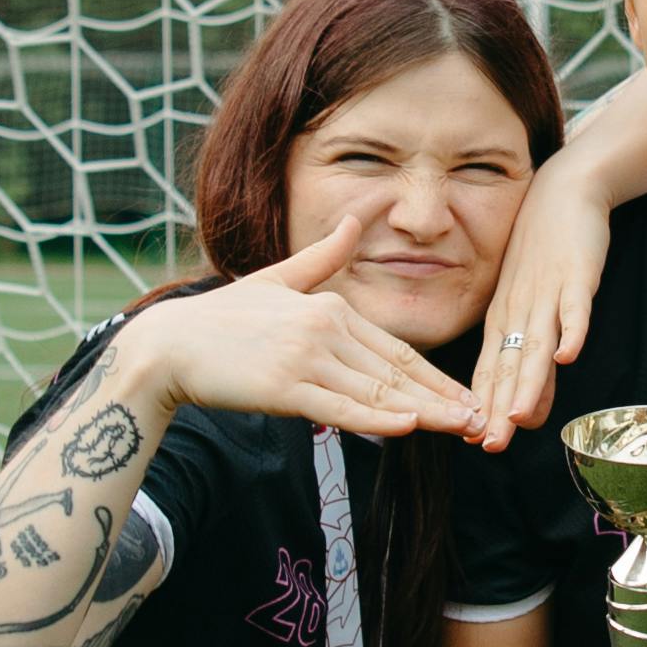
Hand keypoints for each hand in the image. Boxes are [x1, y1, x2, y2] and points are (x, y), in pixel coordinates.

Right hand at [128, 216, 484, 445]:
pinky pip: (339, 407)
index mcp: (329, 305)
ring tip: (458, 429)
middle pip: (394, 372)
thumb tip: (356, 217)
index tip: (463, 398)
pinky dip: (375, 419)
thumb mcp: (277, 279)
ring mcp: (304, 357)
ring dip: (422, 414)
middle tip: (478, 420)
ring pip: (376, 392)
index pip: (394, 350)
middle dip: (441, 399)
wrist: (167, 347)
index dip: (433, 377)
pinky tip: (407, 428)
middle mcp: (323, 327)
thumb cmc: (221, 320)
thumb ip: (323, 257)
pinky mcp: (284, 387)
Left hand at [466, 148, 621, 444]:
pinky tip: (569, 356)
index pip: (490, 371)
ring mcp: (546, 293)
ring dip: (527, 381)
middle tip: (490, 446)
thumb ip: (529, 354)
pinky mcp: (576, 276)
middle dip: (498, 408)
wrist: (562, 192)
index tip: (474, 444)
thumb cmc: (542, 252)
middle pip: (509, 366)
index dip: (484, 408)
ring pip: (535, 344)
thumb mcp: (528, 303)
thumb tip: (527, 409)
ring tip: (517, 416)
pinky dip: (572, 332)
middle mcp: (518, 310)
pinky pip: (574, 308)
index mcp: (502, 319)